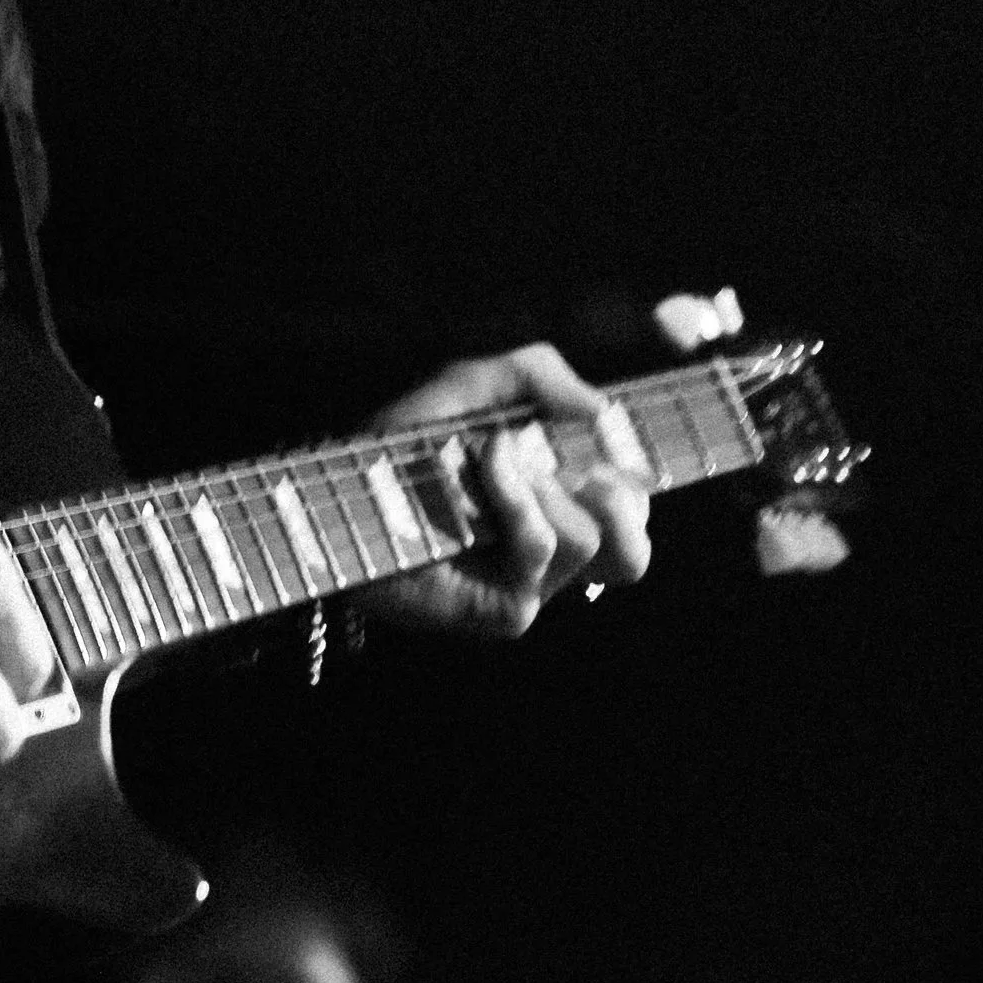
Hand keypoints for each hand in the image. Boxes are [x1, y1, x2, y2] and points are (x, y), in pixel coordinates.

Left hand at [358, 341, 655, 637]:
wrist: (340, 494)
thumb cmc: (401, 447)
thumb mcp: (470, 388)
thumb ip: (536, 374)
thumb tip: (600, 407)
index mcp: (554, 503)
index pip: (632, 502)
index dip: (642, 471)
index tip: (642, 433)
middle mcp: (549, 550)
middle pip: (634, 534)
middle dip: (608, 482)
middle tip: (562, 454)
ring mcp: (532, 585)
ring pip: (597, 538)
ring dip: (541, 482)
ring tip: (491, 458)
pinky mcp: (509, 608)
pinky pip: (546, 544)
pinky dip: (515, 499)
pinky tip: (481, 475)